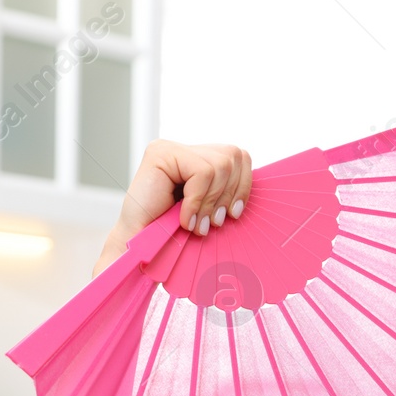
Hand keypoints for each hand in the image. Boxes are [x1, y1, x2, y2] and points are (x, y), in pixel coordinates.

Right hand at [103, 140, 252, 252]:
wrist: (138, 247)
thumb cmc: (173, 233)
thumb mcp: (211, 210)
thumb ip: (227, 192)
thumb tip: (257, 179)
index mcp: (200, 159)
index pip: (239, 157)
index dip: (243, 186)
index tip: (233, 214)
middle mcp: (185, 149)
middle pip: (234, 157)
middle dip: (228, 196)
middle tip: (211, 223)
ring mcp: (171, 148)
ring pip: (221, 165)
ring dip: (211, 202)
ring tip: (196, 224)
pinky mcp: (160, 153)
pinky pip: (202, 173)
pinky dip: (197, 202)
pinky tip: (184, 219)